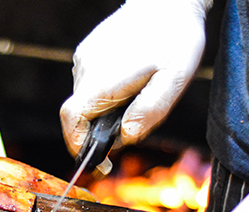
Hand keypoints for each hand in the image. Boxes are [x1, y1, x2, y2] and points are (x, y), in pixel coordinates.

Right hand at [59, 0, 210, 155]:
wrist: (169, 0)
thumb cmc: (176, 39)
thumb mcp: (174, 80)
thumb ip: (149, 112)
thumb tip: (125, 138)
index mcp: (104, 78)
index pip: (72, 120)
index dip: (78, 145)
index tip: (99, 159)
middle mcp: (86, 68)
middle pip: (79, 115)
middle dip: (101, 131)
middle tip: (134, 125)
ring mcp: (84, 58)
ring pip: (85, 101)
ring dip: (105, 112)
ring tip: (137, 95)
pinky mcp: (87, 51)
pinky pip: (90, 85)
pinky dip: (105, 95)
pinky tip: (130, 81)